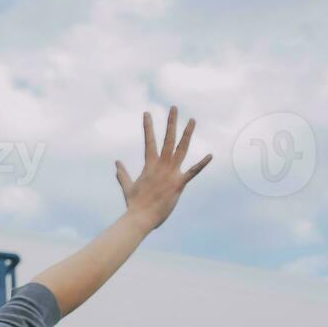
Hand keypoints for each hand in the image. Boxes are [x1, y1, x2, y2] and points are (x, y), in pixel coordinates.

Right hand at [115, 106, 211, 231]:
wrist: (140, 217)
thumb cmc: (134, 204)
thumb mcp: (127, 186)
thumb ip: (123, 173)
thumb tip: (116, 163)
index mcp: (149, 165)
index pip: (149, 141)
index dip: (148, 127)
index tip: (147, 113)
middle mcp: (161, 166)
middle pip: (168, 140)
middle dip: (171, 123)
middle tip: (174, 108)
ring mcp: (171, 174)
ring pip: (181, 149)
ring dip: (187, 134)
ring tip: (192, 120)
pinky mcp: (179, 184)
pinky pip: (193, 172)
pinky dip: (202, 164)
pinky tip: (210, 155)